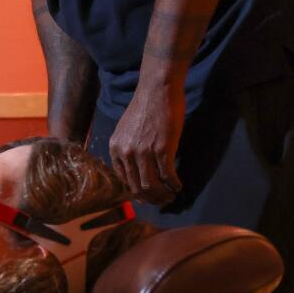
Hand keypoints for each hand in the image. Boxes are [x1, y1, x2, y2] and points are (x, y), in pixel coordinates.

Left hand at [108, 82, 184, 204]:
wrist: (156, 91)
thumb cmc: (144, 108)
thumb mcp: (126, 131)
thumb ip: (128, 149)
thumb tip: (136, 169)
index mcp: (115, 149)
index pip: (123, 180)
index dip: (135, 192)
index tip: (145, 197)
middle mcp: (126, 153)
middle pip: (137, 186)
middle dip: (150, 198)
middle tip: (161, 202)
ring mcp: (143, 152)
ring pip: (151, 185)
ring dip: (162, 195)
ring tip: (170, 196)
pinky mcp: (162, 150)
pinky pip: (168, 175)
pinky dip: (174, 185)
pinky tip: (178, 187)